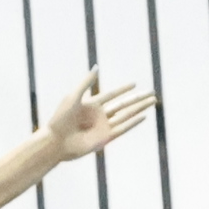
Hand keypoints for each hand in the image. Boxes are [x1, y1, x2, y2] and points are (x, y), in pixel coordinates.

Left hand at [35, 67, 156, 162]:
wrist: (56, 141)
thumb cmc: (60, 119)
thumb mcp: (73, 97)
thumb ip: (86, 82)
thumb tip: (96, 67)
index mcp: (92, 105)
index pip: (112, 95)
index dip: (123, 89)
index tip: (134, 84)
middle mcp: (100, 116)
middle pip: (123, 105)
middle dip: (137, 99)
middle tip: (151, 93)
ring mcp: (104, 127)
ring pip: (126, 115)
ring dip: (139, 108)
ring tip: (152, 102)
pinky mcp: (106, 138)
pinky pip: (123, 128)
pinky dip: (133, 122)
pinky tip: (143, 116)